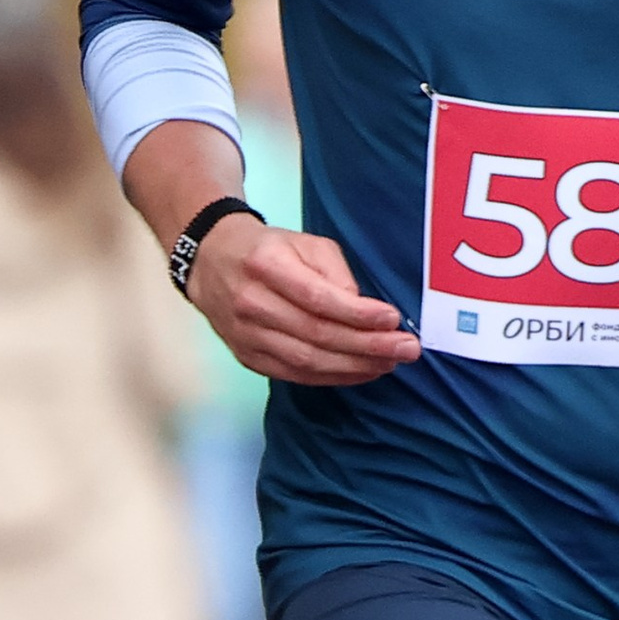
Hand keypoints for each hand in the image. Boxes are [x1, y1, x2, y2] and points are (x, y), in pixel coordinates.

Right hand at [195, 218, 418, 385]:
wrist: (211, 263)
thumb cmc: (268, 251)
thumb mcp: (304, 242)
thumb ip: (335, 271)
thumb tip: (361, 309)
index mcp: (265, 266)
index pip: (317, 298)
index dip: (357, 313)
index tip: (393, 319)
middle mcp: (251, 303)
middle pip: (317, 334)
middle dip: (368, 346)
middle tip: (407, 348)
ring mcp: (246, 336)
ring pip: (308, 360)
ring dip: (356, 366)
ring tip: (391, 362)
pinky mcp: (248, 357)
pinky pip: (296, 374)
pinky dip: (333, 377)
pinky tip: (362, 371)